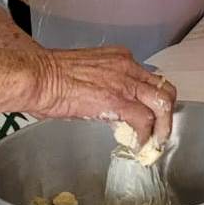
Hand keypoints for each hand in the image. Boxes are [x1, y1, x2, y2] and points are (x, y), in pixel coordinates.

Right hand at [28, 46, 177, 146]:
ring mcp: (125, 82)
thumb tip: (104, 108)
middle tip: (160, 130)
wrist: (37, 77)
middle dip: (167, 112)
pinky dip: (146, 135)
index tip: (150, 115)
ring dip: (163, 126)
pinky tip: (138, 146)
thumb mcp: (85, 75)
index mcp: (119, 58)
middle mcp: (128, 66)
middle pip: (165, 88)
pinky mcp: (118, 100)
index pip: (149, 78)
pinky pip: (145, 120)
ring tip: (155, 142)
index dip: (152, 99)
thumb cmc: (48, 77)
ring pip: (163, 103)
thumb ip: (103, 87)